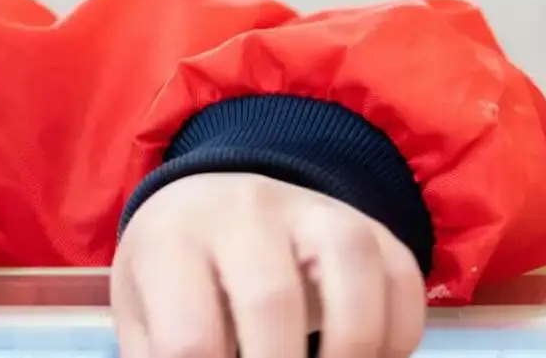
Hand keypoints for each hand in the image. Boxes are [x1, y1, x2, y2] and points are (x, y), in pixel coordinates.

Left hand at [113, 173, 425, 357]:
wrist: (210, 202)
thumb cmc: (172, 273)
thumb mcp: (143, 311)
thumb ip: (160, 356)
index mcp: (171, 239)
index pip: (188, 337)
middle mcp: (243, 211)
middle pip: (270, 300)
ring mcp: (313, 211)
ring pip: (351, 270)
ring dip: (350, 351)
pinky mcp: (370, 227)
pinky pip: (402, 280)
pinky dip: (396, 337)